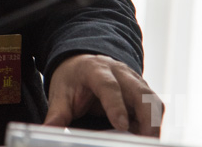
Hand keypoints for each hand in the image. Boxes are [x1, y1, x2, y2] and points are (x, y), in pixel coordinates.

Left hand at [44, 54, 162, 136]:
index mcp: (96, 70)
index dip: (116, 105)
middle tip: (145, 140)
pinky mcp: (142, 91)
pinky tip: (146, 137)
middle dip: (147, 118)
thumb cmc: (73, 78)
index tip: (121, 125)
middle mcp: (120, 73)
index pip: (109, 86)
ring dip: (154, 123)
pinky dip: (154, 123)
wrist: (82, 63)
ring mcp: (134, 81)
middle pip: (140, 93)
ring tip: (148, 142)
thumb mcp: (60, 93)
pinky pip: (155, 107)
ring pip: (153, 100)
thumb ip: (57, 114)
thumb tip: (47, 130)